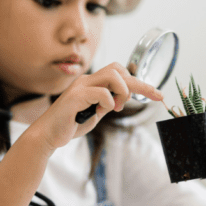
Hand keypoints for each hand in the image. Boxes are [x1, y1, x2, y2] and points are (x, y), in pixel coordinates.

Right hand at [32, 62, 162, 151]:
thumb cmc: (70, 124)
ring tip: (117, 107)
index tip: (157, 94)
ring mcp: (80, 86)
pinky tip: (102, 111)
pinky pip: (101, 92)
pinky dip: (108, 102)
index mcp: (92, 83)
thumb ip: (107, 103)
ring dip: (122, 91)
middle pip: (119, 69)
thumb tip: (123, 98)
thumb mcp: (95, 113)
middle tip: (149, 98)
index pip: (120, 73)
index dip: (141, 83)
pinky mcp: (75, 97)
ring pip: (112, 75)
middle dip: (139, 84)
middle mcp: (87, 80)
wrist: (48, 136)